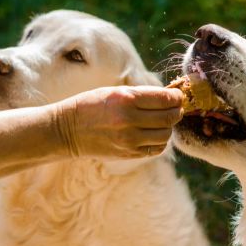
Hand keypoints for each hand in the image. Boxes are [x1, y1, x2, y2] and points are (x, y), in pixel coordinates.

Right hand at [52, 86, 182, 158]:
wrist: (68, 130)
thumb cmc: (91, 105)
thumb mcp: (115, 92)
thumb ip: (142, 95)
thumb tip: (169, 97)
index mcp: (126, 99)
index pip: (165, 99)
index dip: (176, 96)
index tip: (177, 95)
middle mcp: (129, 120)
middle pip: (169, 117)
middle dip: (176, 110)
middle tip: (175, 107)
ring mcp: (130, 140)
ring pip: (165, 134)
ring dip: (169, 127)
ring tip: (163, 121)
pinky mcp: (129, 153)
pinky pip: (156, 148)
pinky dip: (160, 140)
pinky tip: (154, 134)